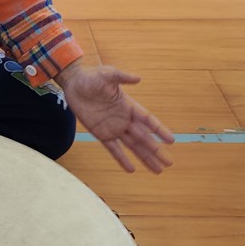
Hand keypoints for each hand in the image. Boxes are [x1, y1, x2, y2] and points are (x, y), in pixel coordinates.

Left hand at [57, 61, 173, 173]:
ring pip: (132, 146)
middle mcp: (124, 119)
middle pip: (143, 137)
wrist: (74, 84)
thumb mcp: (107, 74)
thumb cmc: (92, 77)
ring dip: (144, 158)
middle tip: (169, 163)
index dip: (159, 130)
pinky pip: (114, 149)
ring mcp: (113, 127)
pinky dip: (122, 159)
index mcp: (128, 105)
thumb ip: (122, 77)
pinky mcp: (100, 133)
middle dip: (156, 150)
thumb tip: (138, 78)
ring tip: (157, 170)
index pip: (147, 120)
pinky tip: (131, 169)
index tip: (171, 140)